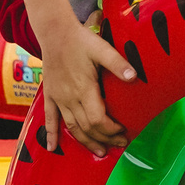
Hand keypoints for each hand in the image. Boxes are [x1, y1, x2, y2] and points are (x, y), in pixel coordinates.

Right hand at [37, 11, 135, 157]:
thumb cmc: (80, 40)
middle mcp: (70, 98)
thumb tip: (135, 77)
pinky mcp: (50, 96)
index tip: (124, 130)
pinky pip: (50, 119)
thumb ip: (118, 64)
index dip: (111, 130)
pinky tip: (52, 147)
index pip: (98, 119)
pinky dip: (52, 134)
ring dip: (86, 142)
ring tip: (100, 151)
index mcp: (84, 89)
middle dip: (105, 138)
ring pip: (72, 128)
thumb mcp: (101, 48)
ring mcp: (59, 98)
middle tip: (121, 143)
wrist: (54, 32)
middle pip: (87, 128)